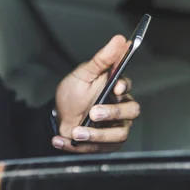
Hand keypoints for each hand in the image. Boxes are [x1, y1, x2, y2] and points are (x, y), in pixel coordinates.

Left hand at [53, 35, 139, 152]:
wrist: (58, 116)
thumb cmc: (73, 93)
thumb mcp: (84, 74)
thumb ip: (102, 59)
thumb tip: (121, 39)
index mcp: (116, 89)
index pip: (128, 87)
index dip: (124, 88)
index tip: (116, 88)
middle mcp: (120, 109)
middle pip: (131, 112)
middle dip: (112, 113)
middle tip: (93, 112)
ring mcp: (115, 128)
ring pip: (119, 135)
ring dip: (96, 135)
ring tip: (75, 131)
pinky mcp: (107, 145)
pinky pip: (100, 150)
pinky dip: (79, 147)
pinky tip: (61, 140)